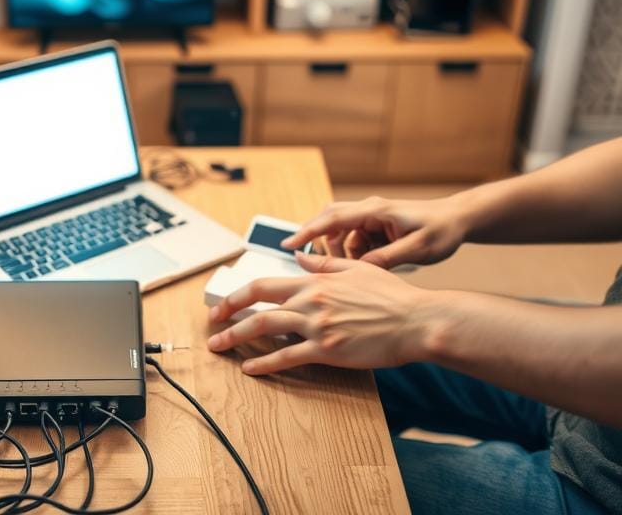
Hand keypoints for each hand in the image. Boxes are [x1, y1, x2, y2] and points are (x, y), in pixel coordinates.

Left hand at [206, 252, 436, 374]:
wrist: (416, 321)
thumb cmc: (393, 296)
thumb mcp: (357, 269)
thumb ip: (324, 264)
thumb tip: (299, 259)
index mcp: (315, 282)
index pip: (264, 284)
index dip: (237, 294)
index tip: (223, 304)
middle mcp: (311, 301)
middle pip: (257, 305)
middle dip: (227, 315)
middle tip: (211, 327)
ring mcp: (318, 326)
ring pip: (265, 328)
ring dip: (237, 338)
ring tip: (219, 347)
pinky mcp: (328, 350)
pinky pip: (288, 357)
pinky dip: (265, 363)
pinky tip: (250, 368)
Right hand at [281, 195, 467, 269]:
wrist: (458, 219)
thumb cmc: (441, 230)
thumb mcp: (418, 249)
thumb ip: (387, 258)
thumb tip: (359, 269)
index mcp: (376, 211)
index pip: (333, 218)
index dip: (308, 232)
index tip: (288, 244)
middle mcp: (369, 209)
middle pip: (329, 221)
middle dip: (319, 242)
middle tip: (311, 263)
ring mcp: (371, 216)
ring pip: (341, 233)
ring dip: (342, 252)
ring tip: (358, 269)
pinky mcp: (375, 225)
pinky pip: (353, 239)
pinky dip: (354, 253)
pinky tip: (369, 265)